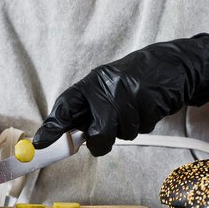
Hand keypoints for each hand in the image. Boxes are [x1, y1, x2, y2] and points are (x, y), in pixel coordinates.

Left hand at [33, 34, 208, 156]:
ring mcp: (130, 94)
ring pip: (123, 133)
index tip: (40, 143)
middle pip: (99, 132)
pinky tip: (146, 107)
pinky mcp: (152, 101)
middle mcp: (107, 87)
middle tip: (104, 139)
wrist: (168, 64)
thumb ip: (85, 111)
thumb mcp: (102, 88)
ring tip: (132, 109)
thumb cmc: (129, 81)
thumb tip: (64, 137)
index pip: (64, 107)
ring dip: (128, 128)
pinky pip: (143, 128)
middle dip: (102, 141)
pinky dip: (144, 123)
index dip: (52, 127)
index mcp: (90, 84)